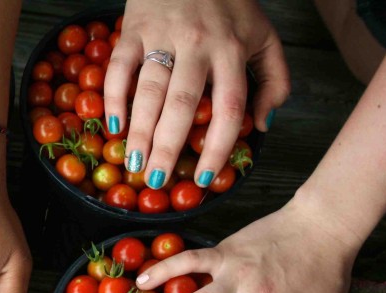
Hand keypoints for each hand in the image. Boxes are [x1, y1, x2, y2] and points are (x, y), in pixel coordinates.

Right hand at [107, 0, 288, 188]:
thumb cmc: (229, 5)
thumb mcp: (264, 37)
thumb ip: (273, 80)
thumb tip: (262, 125)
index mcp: (232, 50)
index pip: (229, 107)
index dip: (217, 147)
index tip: (203, 177)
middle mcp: (198, 45)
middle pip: (182, 104)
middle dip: (168, 147)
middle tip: (156, 181)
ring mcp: (162, 36)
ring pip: (148, 90)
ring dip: (139, 131)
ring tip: (134, 163)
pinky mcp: (133, 30)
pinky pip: (118, 68)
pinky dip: (112, 97)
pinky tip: (113, 125)